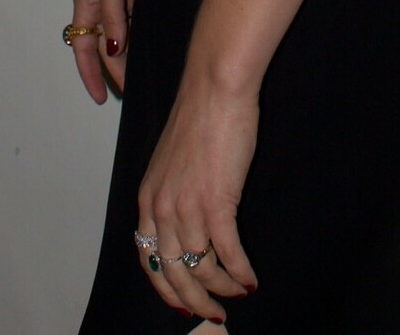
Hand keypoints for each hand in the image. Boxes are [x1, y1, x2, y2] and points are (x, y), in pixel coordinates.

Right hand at [69, 0, 138, 101]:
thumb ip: (111, 16)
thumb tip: (111, 51)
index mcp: (85, 0)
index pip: (83, 48)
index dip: (90, 75)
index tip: (102, 99)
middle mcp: (100, 0)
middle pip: (104, 45)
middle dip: (114, 69)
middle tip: (133, 91)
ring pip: (122, 34)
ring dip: (130, 54)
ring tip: (146, 75)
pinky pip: (138, 18)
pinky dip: (143, 34)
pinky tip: (155, 45)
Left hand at [136, 75, 259, 321]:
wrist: (215, 87)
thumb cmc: (201, 114)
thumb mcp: (173, 159)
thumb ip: (175, 190)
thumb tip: (190, 216)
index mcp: (149, 197)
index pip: (148, 257)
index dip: (164, 286)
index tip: (181, 301)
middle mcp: (162, 208)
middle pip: (172, 273)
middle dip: (193, 301)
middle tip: (214, 314)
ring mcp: (188, 208)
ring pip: (202, 267)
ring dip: (222, 287)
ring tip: (238, 292)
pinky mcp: (216, 202)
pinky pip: (228, 253)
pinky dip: (240, 272)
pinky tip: (251, 278)